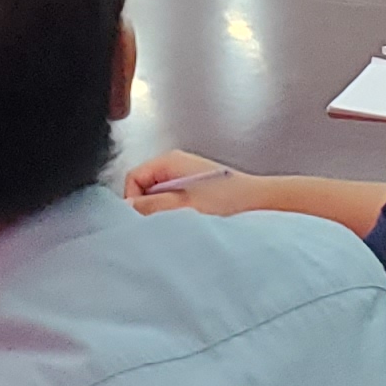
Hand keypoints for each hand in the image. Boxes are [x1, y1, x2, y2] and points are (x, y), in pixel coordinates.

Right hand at [122, 147, 250, 214]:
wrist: (257, 202)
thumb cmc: (225, 199)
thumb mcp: (183, 204)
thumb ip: (152, 205)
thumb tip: (127, 208)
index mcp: (168, 161)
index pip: (133, 178)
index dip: (133, 200)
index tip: (142, 219)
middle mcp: (174, 165)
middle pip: (144, 187)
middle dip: (148, 207)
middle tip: (160, 224)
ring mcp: (183, 176)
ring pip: (158, 196)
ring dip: (163, 212)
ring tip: (177, 223)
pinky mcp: (193, 189)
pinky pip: (172, 200)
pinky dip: (174, 213)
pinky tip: (186, 222)